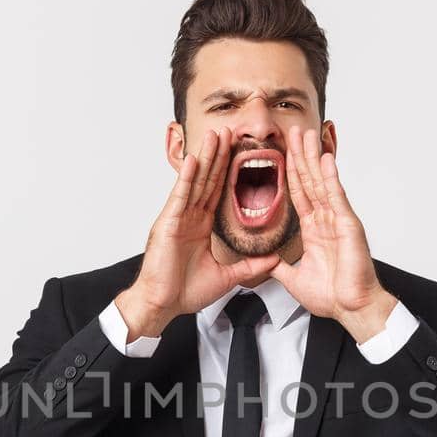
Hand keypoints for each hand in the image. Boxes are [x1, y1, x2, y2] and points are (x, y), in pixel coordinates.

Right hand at [116, 128, 281, 338]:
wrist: (162, 305)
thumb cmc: (184, 292)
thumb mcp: (227, 277)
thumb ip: (250, 266)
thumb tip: (274, 261)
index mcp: (201, 226)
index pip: (218, 192)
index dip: (229, 171)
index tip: (240, 151)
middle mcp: (189, 217)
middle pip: (208, 180)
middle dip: (219, 155)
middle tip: (229, 131)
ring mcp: (178, 218)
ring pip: (195, 182)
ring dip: (205, 157)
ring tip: (215, 135)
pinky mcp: (168, 224)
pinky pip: (180, 196)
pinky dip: (186, 178)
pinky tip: (194, 159)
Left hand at [271, 125, 397, 342]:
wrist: (351, 309)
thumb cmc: (333, 297)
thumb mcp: (295, 279)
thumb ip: (281, 267)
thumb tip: (267, 262)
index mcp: (314, 230)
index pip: (299, 194)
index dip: (290, 172)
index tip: (283, 152)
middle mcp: (326, 221)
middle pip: (309, 181)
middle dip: (301, 155)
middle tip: (293, 131)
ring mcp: (338, 220)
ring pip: (322, 182)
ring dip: (313, 157)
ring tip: (307, 134)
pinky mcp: (348, 225)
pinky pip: (336, 197)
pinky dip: (330, 177)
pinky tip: (324, 158)